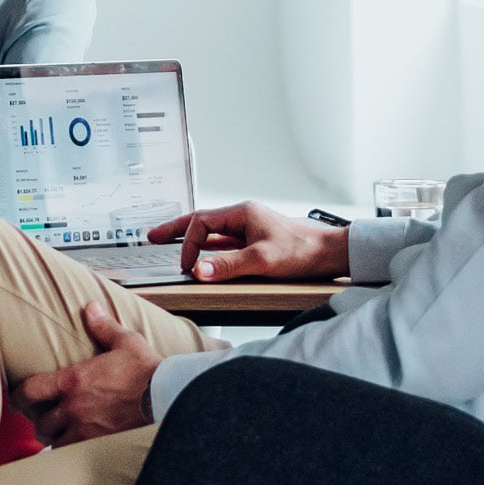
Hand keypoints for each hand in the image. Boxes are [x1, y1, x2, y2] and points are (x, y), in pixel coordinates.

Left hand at [15, 303, 163, 445]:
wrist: (169, 398)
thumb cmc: (148, 370)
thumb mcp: (125, 343)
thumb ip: (103, 327)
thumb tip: (90, 308)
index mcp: (73, 381)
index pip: (29, 392)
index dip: (18, 398)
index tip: (18, 401)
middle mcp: (74, 409)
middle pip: (41, 424)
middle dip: (42, 423)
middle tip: (47, 421)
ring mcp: (86, 431)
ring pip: (56, 444)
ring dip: (56, 440)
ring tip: (62, 436)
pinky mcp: (101, 447)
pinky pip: (76, 456)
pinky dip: (74, 453)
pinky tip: (79, 450)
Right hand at [148, 199, 342, 282]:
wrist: (331, 254)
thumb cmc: (303, 251)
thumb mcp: (263, 260)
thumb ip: (228, 265)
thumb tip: (197, 270)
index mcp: (242, 213)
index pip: (201, 223)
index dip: (188, 244)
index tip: (188, 266)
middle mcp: (243, 218)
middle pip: (200, 221)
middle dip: (175, 229)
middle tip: (152, 236)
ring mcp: (249, 230)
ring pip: (212, 232)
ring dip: (191, 239)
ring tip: (170, 244)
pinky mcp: (256, 242)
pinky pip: (224, 243)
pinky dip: (208, 249)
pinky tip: (203, 257)